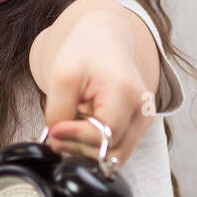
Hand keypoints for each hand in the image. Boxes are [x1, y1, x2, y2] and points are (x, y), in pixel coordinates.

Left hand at [32, 5, 158, 165]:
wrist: (104, 39)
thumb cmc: (84, 52)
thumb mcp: (61, 75)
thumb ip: (57, 112)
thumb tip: (57, 142)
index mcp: (127, 92)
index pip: (104, 135)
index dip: (74, 138)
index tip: (53, 130)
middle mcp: (143, 110)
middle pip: (110, 152)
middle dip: (78, 147)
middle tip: (56, 130)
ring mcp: (144, 121)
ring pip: (112, 156)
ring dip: (85, 148)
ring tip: (70, 125)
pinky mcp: (138, 128)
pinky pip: (114, 150)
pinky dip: (93, 145)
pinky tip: (81, 126)